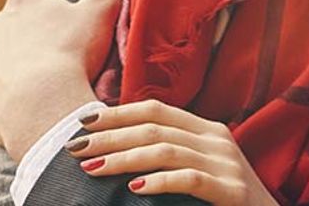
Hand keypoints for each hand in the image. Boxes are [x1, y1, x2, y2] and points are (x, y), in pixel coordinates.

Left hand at [0, 0, 127, 158]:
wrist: (40, 108)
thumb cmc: (73, 54)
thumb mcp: (101, 11)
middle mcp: (0, 21)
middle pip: (21, 10)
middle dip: (39, 16)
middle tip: (63, 29)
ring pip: (5, 45)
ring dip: (22, 50)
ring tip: (47, 66)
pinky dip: (10, 83)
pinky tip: (29, 94)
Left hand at [64, 99, 278, 205]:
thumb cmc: (224, 200)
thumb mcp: (199, 168)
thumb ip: (170, 153)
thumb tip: (116, 147)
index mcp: (207, 129)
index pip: (155, 110)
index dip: (117, 113)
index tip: (82, 121)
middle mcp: (217, 139)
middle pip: (154, 128)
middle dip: (110, 136)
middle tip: (75, 148)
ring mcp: (227, 164)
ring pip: (166, 151)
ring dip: (123, 158)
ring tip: (93, 168)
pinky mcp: (232, 191)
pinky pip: (190, 179)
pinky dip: (160, 181)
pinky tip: (134, 188)